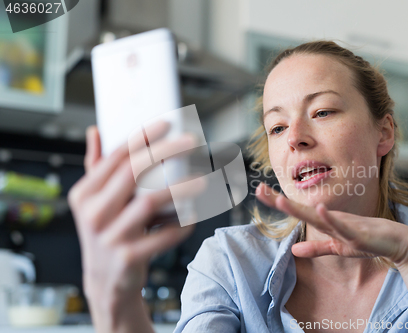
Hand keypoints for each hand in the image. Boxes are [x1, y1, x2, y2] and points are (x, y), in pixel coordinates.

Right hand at [68, 122, 202, 328]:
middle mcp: (93, 214)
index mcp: (84, 194)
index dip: (142, 137)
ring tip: (202, 179)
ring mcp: (110, 237)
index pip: (115, 157)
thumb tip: (95, 130)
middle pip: (132, 172)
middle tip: (191, 142)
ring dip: (180, 187)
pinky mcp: (129, 257)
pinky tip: (194, 215)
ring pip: (150, 202)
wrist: (107, 282)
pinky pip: (164, 235)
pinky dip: (182, 224)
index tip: (166, 123)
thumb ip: (95, 166)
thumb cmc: (106, 232)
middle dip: (165, 152)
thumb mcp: (94, 201)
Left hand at [255, 183, 407, 267]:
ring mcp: (343, 224)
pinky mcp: (356, 233)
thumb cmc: (368, 241)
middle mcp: (330, 218)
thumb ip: (316, 248)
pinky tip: (318, 209)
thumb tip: (293, 250)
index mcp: (325, 221)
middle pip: (300, 209)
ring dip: (298, 209)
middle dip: (278, 201)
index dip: (278, 202)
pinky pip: (341, 224)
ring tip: (279, 201)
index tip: (260, 192)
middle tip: (258, 189)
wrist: (398, 242)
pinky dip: (329, 218)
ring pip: (316, 215)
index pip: (297, 211)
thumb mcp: (338, 247)